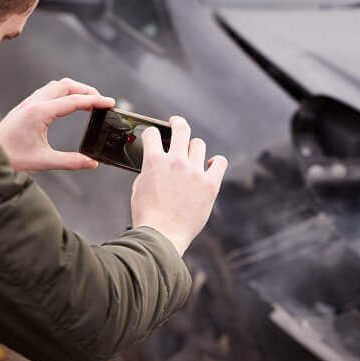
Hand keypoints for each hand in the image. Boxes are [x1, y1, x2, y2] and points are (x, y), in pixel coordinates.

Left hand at [0, 78, 113, 172]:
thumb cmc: (11, 158)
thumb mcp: (43, 162)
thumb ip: (71, 161)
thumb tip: (92, 163)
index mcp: (40, 113)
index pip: (74, 101)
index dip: (95, 101)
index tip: (110, 103)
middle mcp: (34, 103)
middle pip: (66, 85)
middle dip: (87, 90)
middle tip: (101, 102)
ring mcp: (28, 102)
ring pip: (57, 85)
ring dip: (74, 89)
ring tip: (88, 102)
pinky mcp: (25, 106)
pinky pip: (48, 91)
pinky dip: (63, 93)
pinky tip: (68, 104)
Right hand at [130, 116, 227, 255]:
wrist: (162, 237)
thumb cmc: (147, 216)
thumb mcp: (138, 187)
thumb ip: (149, 170)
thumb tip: (156, 163)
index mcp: (154, 161)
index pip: (153, 133)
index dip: (152, 134)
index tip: (155, 136)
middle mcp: (176, 162)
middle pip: (181, 129)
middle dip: (177, 123)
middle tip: (176, 123)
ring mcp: (195, 172)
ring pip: (199, 144)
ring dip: (193, 148)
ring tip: (191, 155)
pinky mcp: (210, 185)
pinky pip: (220, 162)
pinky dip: (216, 162)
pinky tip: (210, 166)